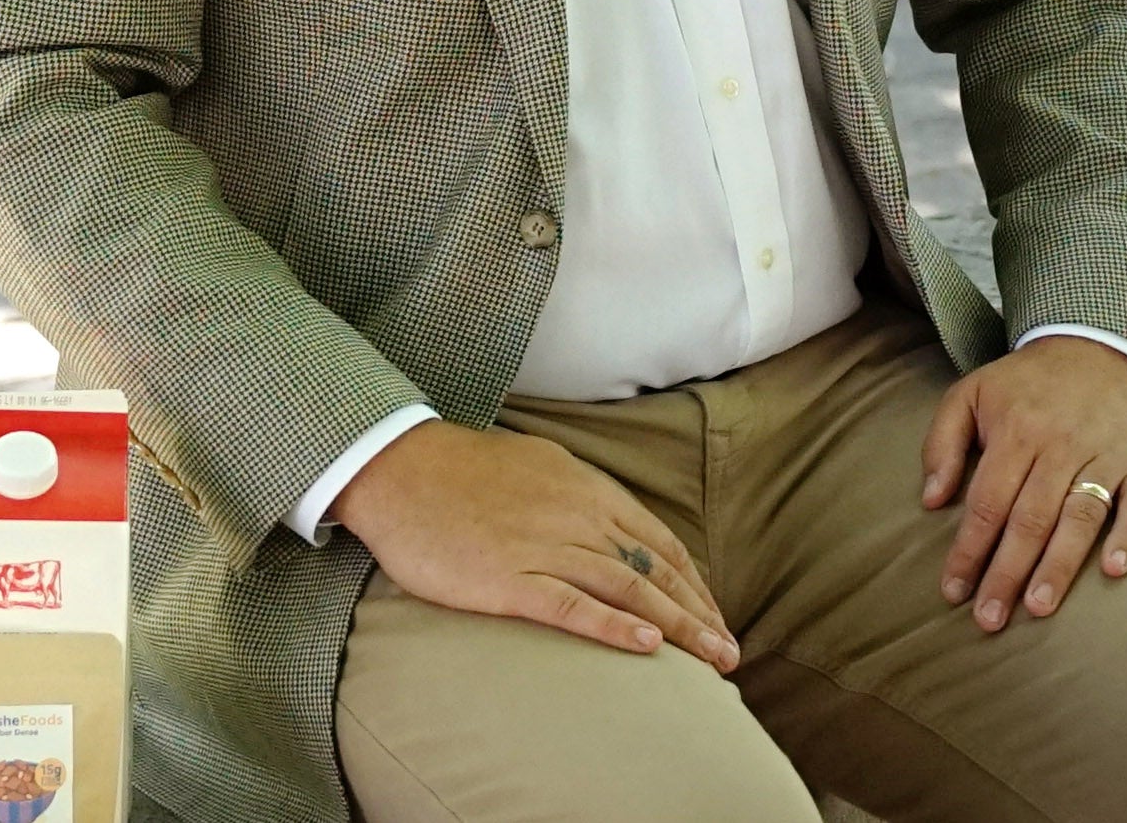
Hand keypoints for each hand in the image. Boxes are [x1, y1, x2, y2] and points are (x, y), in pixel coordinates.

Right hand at [329, 419, 738, 671]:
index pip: (658, 540)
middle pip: (654, 568)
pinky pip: (573, 605)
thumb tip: (605, 521)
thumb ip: (574, 495)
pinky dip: (614, 627)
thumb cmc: (458, 470)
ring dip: (676, 628)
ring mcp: (544, 545)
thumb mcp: (533, 466)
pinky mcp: (510, 578)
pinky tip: (646, 648)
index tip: (714, 615)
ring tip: (711, 661)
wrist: (397, 468)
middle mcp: (576, 514)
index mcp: (584, 488)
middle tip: (730, 652)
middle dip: (698, 613)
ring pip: (628, 587)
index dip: (693, 583)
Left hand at [922, 337, 1126, 631]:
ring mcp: (1104, 453)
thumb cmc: (1023, 385)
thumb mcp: (969, 394)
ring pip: (1080, 516)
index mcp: (1015, 430)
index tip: (953, 592)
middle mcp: (1060, 444)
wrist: (1094, 348)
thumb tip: (930, 501)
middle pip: (1030, 517)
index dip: (969, 549)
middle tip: (989, 620)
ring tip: (1039, 608)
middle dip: (1007, 572)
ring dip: (1060, 564)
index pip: (987, 501)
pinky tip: (1113, 571)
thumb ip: (942, 443)